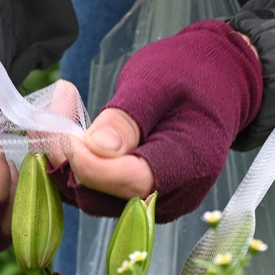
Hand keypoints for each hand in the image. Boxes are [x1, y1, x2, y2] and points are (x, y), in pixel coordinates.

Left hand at [52, 20, 262, 222]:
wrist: (216, 83)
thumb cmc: (192, 74)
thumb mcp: (159, 81)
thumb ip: (128, 118)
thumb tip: (94, 150)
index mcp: (190, 164)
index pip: (130, 181)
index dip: (89, 161)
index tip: (64, 127)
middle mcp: (170, 195)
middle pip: (101, 195)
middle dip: (67, 155)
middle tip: (58, 102)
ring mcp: (151, 200)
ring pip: (89, 194)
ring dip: (64, 155)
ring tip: (61, 105)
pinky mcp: (133, 195)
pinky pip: (94, 188)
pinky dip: (74, 159)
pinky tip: (69, 126)